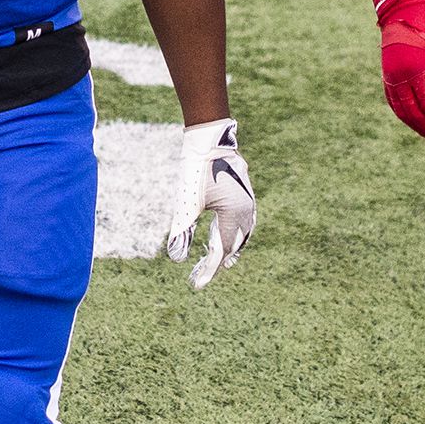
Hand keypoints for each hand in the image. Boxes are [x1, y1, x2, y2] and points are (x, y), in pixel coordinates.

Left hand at [170, 117, 255, 287]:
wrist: (210, 139)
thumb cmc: (196, 171)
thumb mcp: (186, 204)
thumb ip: (182, 232)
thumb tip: (176, 258)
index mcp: (234, 216)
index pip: (221, 251)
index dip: (208, 270)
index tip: (196, 284)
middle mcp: (246, 211)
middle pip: (234, 245)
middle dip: (218, 262)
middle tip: (202, 276)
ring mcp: (248, 202)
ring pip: (243, 234)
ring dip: (230, 249)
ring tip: (222, 261)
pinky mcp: (245, 194)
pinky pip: (244, 221)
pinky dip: (235, 234)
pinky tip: (226, 233)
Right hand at [375, 0, 424, 143]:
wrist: (400, 4)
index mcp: (413, 68)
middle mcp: (398, 76)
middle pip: (414, 115)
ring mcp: (390, 76)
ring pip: (403, 112)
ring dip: (419, 127)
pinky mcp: (387, 74)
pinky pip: (395, 103)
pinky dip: (407, 116)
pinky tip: (419, 120)